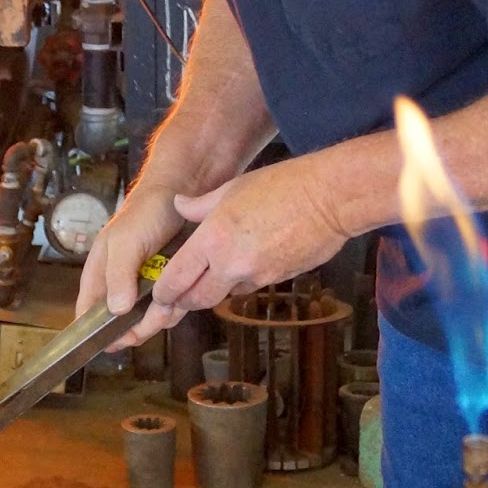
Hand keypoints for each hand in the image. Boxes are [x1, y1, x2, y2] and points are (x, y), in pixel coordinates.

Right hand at [76, 182, 182, 337]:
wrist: (186, 191)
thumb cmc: (146, 212)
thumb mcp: (126, 242)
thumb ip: (118, 275)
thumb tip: (115, 311)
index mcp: (100, 271)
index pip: (88, 308)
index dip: (92, 331)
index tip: (105, 346)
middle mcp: (121, 281)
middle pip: (121, 320)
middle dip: (135, 328)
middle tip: (146, 329)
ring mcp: (146, 284)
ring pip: (148, 316)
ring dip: (158, 318)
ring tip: (168, 308)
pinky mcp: (170, 283)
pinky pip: (170, 306)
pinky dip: (175, 308)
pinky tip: (181, 300)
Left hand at [109, 153, 349, 347]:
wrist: (329, 198)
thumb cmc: (282, 185)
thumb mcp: (233, 187)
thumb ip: (199, 205)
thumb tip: (178, 205)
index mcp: (213, 239)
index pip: (176, 279)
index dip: (163, 293)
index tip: (158, 295)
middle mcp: (230, 264)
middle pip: (197, 300)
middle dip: (184, 302)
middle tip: (177, 297)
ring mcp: (256, 275)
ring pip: (224, 295)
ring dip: (214, 290)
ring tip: (211, 275)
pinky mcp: (277, 280)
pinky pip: (249, 288)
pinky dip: (241, 281)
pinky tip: (244, 263)